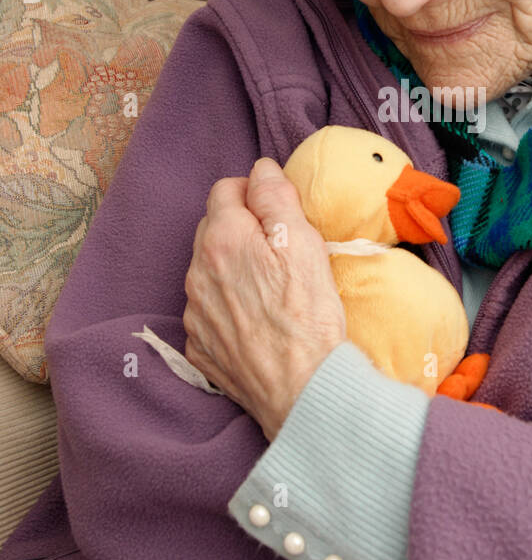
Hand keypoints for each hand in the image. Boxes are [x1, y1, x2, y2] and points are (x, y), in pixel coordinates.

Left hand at [183, 158, 346, 439]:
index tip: (278, 212)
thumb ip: (276, 197)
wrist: (303, 391)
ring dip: (231, 268)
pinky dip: (227, 307)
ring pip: (207, 271)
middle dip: (240, 228)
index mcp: (222, 240)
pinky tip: (257, 321)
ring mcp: (194, 313)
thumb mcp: (304, 243)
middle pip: (212, 228)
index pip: (225, 189)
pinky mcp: (199, 347)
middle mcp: (196, 273)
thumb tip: (260, 169)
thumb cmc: (309, 315)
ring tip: (271, 288)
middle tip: (279, 249)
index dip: (254, 193)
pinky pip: (208, 311)